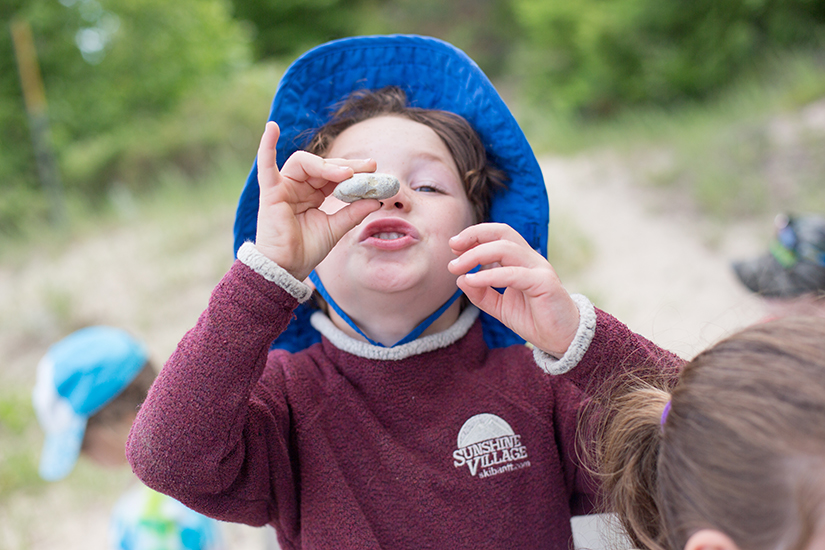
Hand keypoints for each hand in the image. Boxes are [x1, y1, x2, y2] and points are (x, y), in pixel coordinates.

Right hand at [254, 122, 380, 280]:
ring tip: (347, 174)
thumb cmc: (307, 249)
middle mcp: (298, 186)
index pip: (335, 175)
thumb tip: (376, 199)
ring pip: (305, 163)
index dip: (354, 171)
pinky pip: (265, 165)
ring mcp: (283, 187)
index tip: (374, 171)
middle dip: (347, 165)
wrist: (288, 268)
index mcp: (313, 193)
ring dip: (327, 165)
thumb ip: (354, 212)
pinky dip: (267, 146)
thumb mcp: (336, 228)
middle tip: (369, 166)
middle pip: (323, 165)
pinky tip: (271, 128)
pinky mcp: (271, 192)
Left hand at [448, 223, 579, 356]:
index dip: (475, 235)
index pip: (498, 235)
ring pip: (506, 248)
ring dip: (477, 255)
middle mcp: (531, 259)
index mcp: (521, 260)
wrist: (562, 340)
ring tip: (457, 267)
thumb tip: (461, 278)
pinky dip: (489, 275)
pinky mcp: (544, 284)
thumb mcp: (500, 306)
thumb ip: (481, 293)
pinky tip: (472, 280)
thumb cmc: (534, 320)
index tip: (453, 246)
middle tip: (452, 247)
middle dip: (475, 235)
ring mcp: (539, 269)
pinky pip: (513, 274)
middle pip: (503, 233)